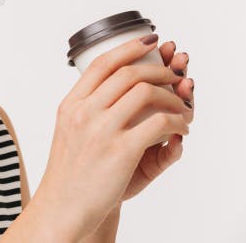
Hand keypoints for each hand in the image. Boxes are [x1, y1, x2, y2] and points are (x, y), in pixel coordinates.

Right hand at [34, 35, 189, 240]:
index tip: (150, 41)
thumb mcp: (69, 130)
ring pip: (146, 93)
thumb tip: (115, 89)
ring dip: (173, 96)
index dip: (128, 47)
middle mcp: (84, 112)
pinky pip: (160, 123)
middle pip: (128, 73)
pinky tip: (181, 128)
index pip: (101, 64)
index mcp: (71, 104)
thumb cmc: (70, 172)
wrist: (64, 205)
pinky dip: (178, 121)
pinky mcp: (122, 150)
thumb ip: (88, 108)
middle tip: (174, 76)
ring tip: (181, 106)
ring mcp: (102, 130)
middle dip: (159, 70)